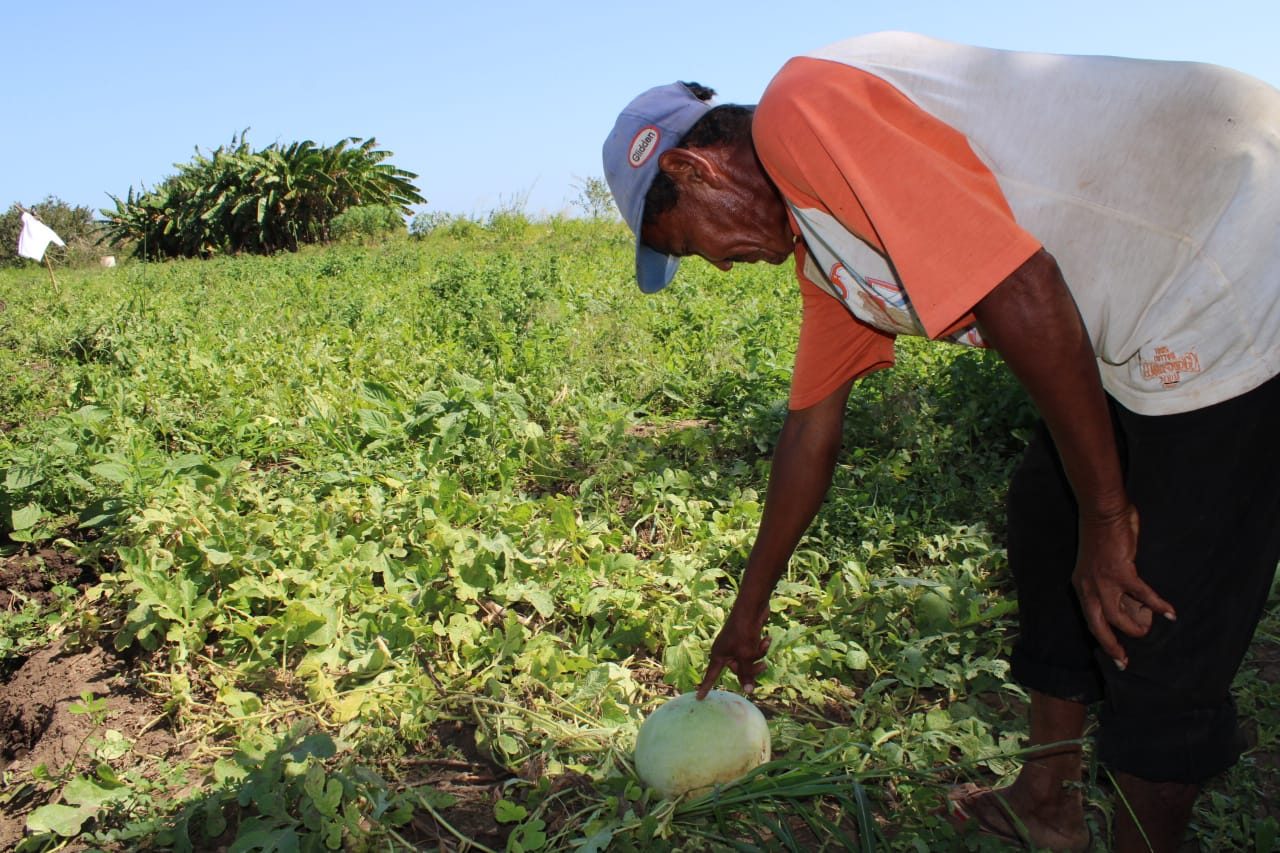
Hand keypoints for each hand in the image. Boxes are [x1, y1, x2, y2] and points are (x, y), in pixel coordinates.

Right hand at [696, 604, 770, 698]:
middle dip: (752, 668)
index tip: (699, 698)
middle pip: (738, 670)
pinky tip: (767, 638)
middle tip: (763, 666)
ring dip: (759, 655)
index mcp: (719, 655)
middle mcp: (725, 651)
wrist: (752, 607)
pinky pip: (753, 650)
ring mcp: (736, 645)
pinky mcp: (746, 639)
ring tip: (765, 644)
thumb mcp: (746, 655)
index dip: (706, 687)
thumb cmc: (744, 631)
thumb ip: (746, 674)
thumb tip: (748, 692)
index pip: (711, 676)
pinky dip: (761, 646)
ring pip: (748, 660)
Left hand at [1071, 504, 1174, 668]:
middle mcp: (1088, 587)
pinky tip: (1170, 612)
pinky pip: (1142, 595)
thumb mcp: (1100, 567)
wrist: (1102, 511)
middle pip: (1099, 627)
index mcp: (1081, 586)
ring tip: (1150, 626)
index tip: (1116, 656)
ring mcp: (1103, 581)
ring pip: (1118, 618)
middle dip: (1113, 646)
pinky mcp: (1121, 571)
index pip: (1090, 620)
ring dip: (1137, 626)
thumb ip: (1113, 587)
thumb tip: (1135, 608)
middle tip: (1126, 661)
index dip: (1103, 640)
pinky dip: (1158, 605)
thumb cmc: (1104, 536)